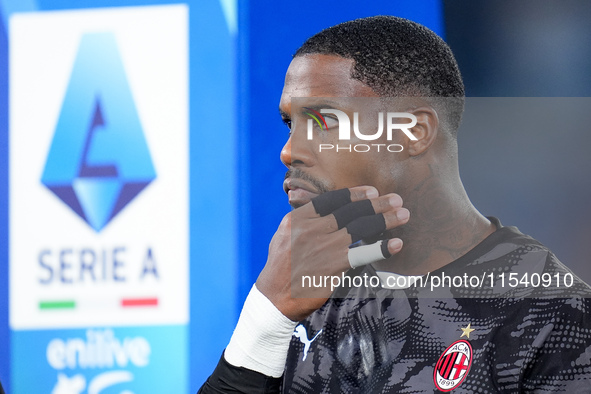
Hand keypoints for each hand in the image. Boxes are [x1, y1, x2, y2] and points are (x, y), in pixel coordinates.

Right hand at [256, 186, 409, 320]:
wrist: (274, 298)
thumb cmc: (281, 266)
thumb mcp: (285, 236)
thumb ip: (304, 220)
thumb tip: (325, 209)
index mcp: (298, 218)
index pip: (331, 200)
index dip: (354, 194)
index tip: (372, 191)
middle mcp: (311, 229)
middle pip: (350, 212)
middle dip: (376, 204)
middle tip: (396, 199)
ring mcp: (323, 248)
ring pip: (360, 228)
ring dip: (385, 220)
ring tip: (403, 214)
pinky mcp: (333, 267)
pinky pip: (362, 254)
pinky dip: (380, 248)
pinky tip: (395, 244)